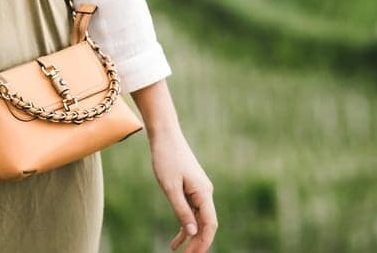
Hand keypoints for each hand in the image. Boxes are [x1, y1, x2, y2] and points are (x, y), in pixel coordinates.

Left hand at [151, 127, 216, 251]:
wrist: (165, 135)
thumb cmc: (166, 158)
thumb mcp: (170, 187)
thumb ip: (181, 210)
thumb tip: (193, 232)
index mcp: (203, 193)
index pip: (210, 224)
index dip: (204, 242)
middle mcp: (205, 193)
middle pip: (207, 225)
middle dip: (198, 243)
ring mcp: (199, 191)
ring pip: (199, 221)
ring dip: (191, 238)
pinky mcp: (191, 189)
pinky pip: (191, 212)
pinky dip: (185, 226)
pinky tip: (176, 241)